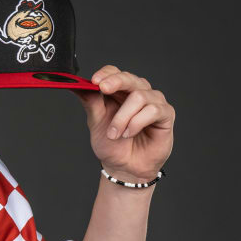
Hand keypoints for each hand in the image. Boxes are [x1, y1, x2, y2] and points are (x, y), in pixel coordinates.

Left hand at [73, 65, 174, 180]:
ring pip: (139, 96)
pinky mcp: (165, 114)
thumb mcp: (96, 122)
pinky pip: (152, 110)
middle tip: (103, 89)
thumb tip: (75, 85)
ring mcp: (153, 102)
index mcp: (118, 92)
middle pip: (129, 78)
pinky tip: (129, 133)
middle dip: (115, 82)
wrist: (125, 167)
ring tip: (115, 133)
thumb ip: (90, 102)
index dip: (105, 73)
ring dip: (123, 117)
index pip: (114, 72)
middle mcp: (137, 92)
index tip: (94, 81)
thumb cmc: (112, 144)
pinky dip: (136, 123)